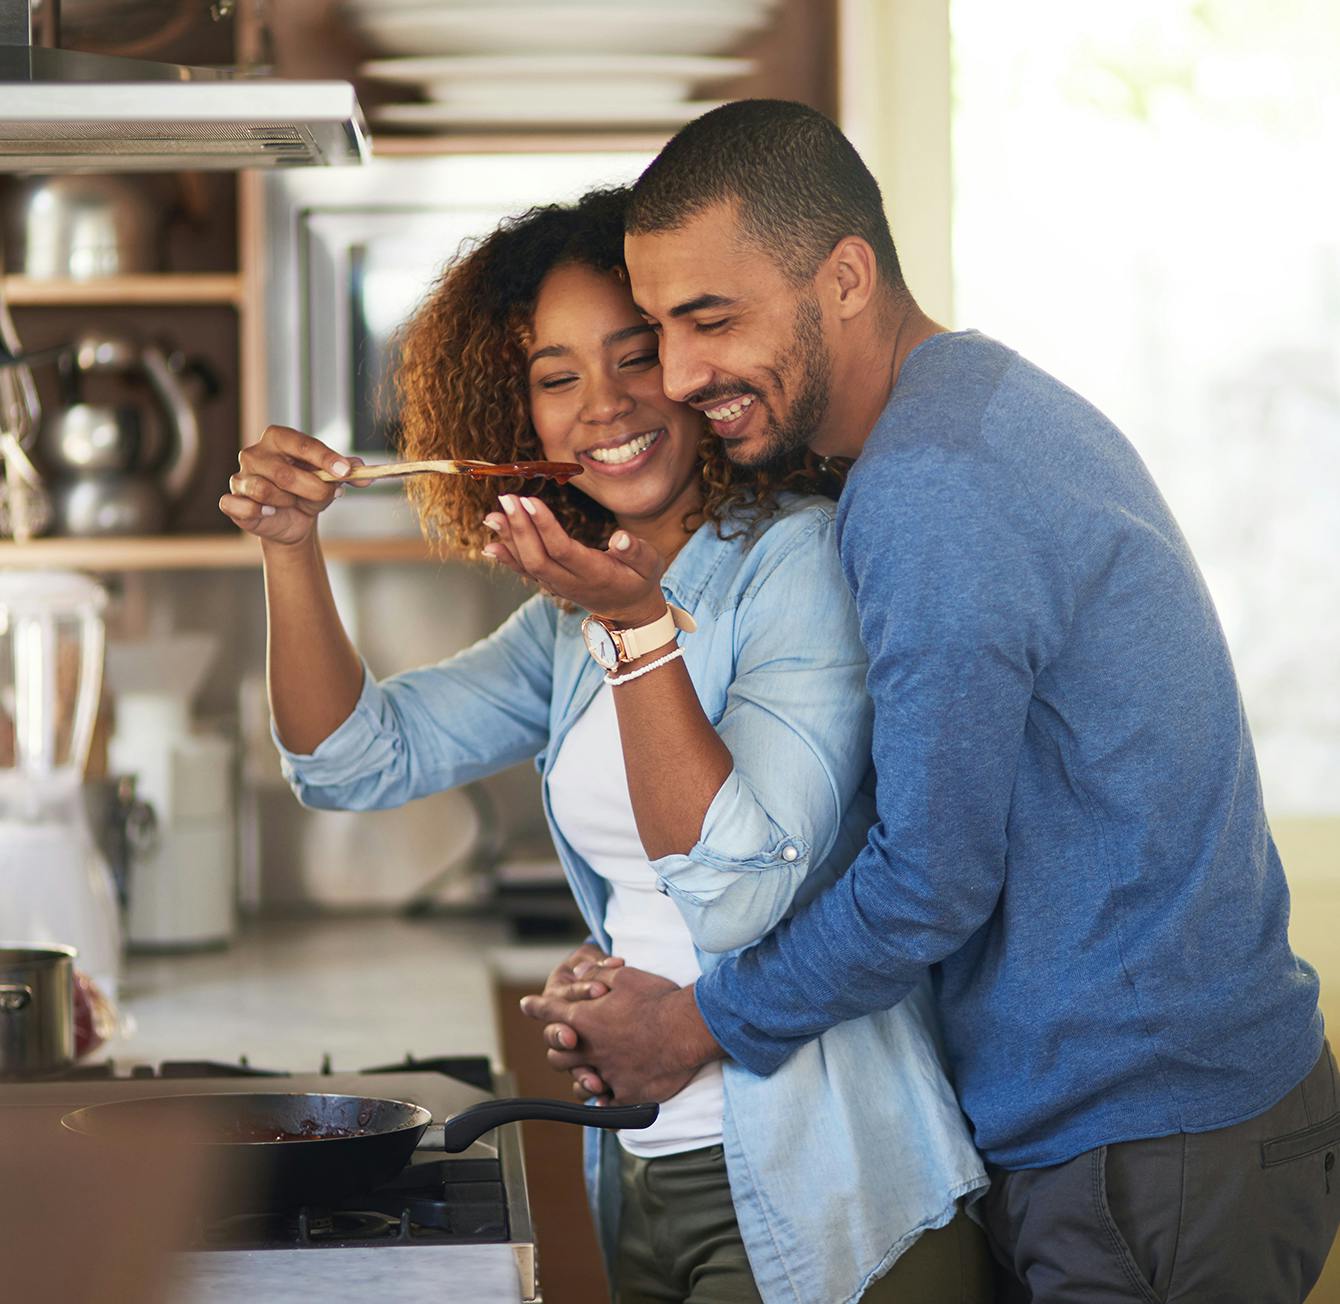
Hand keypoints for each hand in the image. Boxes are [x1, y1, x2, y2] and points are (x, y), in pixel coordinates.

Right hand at [218, 425, 364, 546]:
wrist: (292, 520)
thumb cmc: (309, 491)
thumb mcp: (330, 480)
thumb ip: (347, 474)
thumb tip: (366, 475)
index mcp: (278, 438)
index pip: (302, 444)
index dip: (325, 458)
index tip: (344, 471)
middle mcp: (254, 453)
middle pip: (284, 473)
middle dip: (312, 489)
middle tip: (327, 496)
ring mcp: (240, 476)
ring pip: (263, 491)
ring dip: (287, 502)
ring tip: (293, 503)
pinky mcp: (231, 500)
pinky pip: (238, 505)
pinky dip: (257, 512)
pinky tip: (270, 513)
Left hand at [482, 494, 666, 623]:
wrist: (629, 612)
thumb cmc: (640, 580)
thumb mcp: (649, 565)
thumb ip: (636, 551)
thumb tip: (620, 538)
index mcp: (596, 574)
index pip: (563, 550)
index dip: (544, 527)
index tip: (529, 501)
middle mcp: (571, 582)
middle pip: (538, 558)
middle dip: (519, 529)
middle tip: (507, 499)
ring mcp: (558, 586)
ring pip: (527, 565)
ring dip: (508, 539)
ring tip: (493, 515)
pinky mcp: (551, 583)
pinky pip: (525, 571)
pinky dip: (507, 557)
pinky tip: (491, 543)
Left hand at [520, 964, 722, 1103]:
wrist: (688, 1028)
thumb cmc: (659, 999)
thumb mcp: (626, 977)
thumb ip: (597, 976)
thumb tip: (580, 971)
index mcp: (586, 1019)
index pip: (551, 1012)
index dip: (537, 1007)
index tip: (527, 1005)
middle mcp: (591, 1050)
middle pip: (558, 1056)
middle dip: (560, 1048)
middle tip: (568, 1044)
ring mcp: (608, 1075)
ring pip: (580, 1084)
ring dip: (581, 1077)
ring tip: (589, 1074)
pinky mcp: (627, 1094)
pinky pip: (607, 1105)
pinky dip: (605, 1102)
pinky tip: (608, 1098)